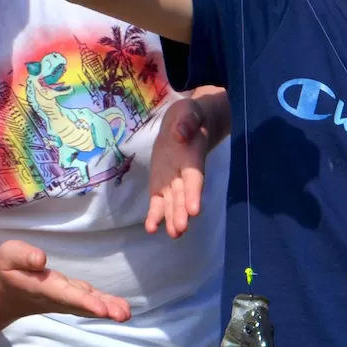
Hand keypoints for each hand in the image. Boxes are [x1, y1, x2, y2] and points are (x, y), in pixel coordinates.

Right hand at [0, 240, 132, 322]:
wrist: (1, 297)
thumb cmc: (5, 271)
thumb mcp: (7, 256)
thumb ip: (22, 255)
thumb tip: (41, 258)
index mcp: (42, 287)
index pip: (65, 295)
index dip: (84, 302)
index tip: (102, 310)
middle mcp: (56, 297)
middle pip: (81, 305)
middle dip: (102, 309)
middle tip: (122, 315)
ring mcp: (64, 299)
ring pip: (88, 305)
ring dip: (108, 309)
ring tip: (126, 313)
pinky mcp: (69, 296)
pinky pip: (89, 301)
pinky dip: (105, 304)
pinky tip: (122, 307)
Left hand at [146, 98, 207, 238]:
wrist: (185, 123)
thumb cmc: (190, 116)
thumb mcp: (189, 112)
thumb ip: (186, 122)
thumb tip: (180, 134)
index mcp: (192, 158)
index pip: (194, 179)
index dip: (193, 194)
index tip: (194, 210)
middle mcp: (184, 174)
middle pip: (183, 196)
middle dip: (181, 212)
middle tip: (180, 230)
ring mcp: (172, 181)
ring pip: (172, 203)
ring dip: (172, 218)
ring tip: (173, 234)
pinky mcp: (160, 184)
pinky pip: (158, 201)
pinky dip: (155, 214)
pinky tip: (151, 228)